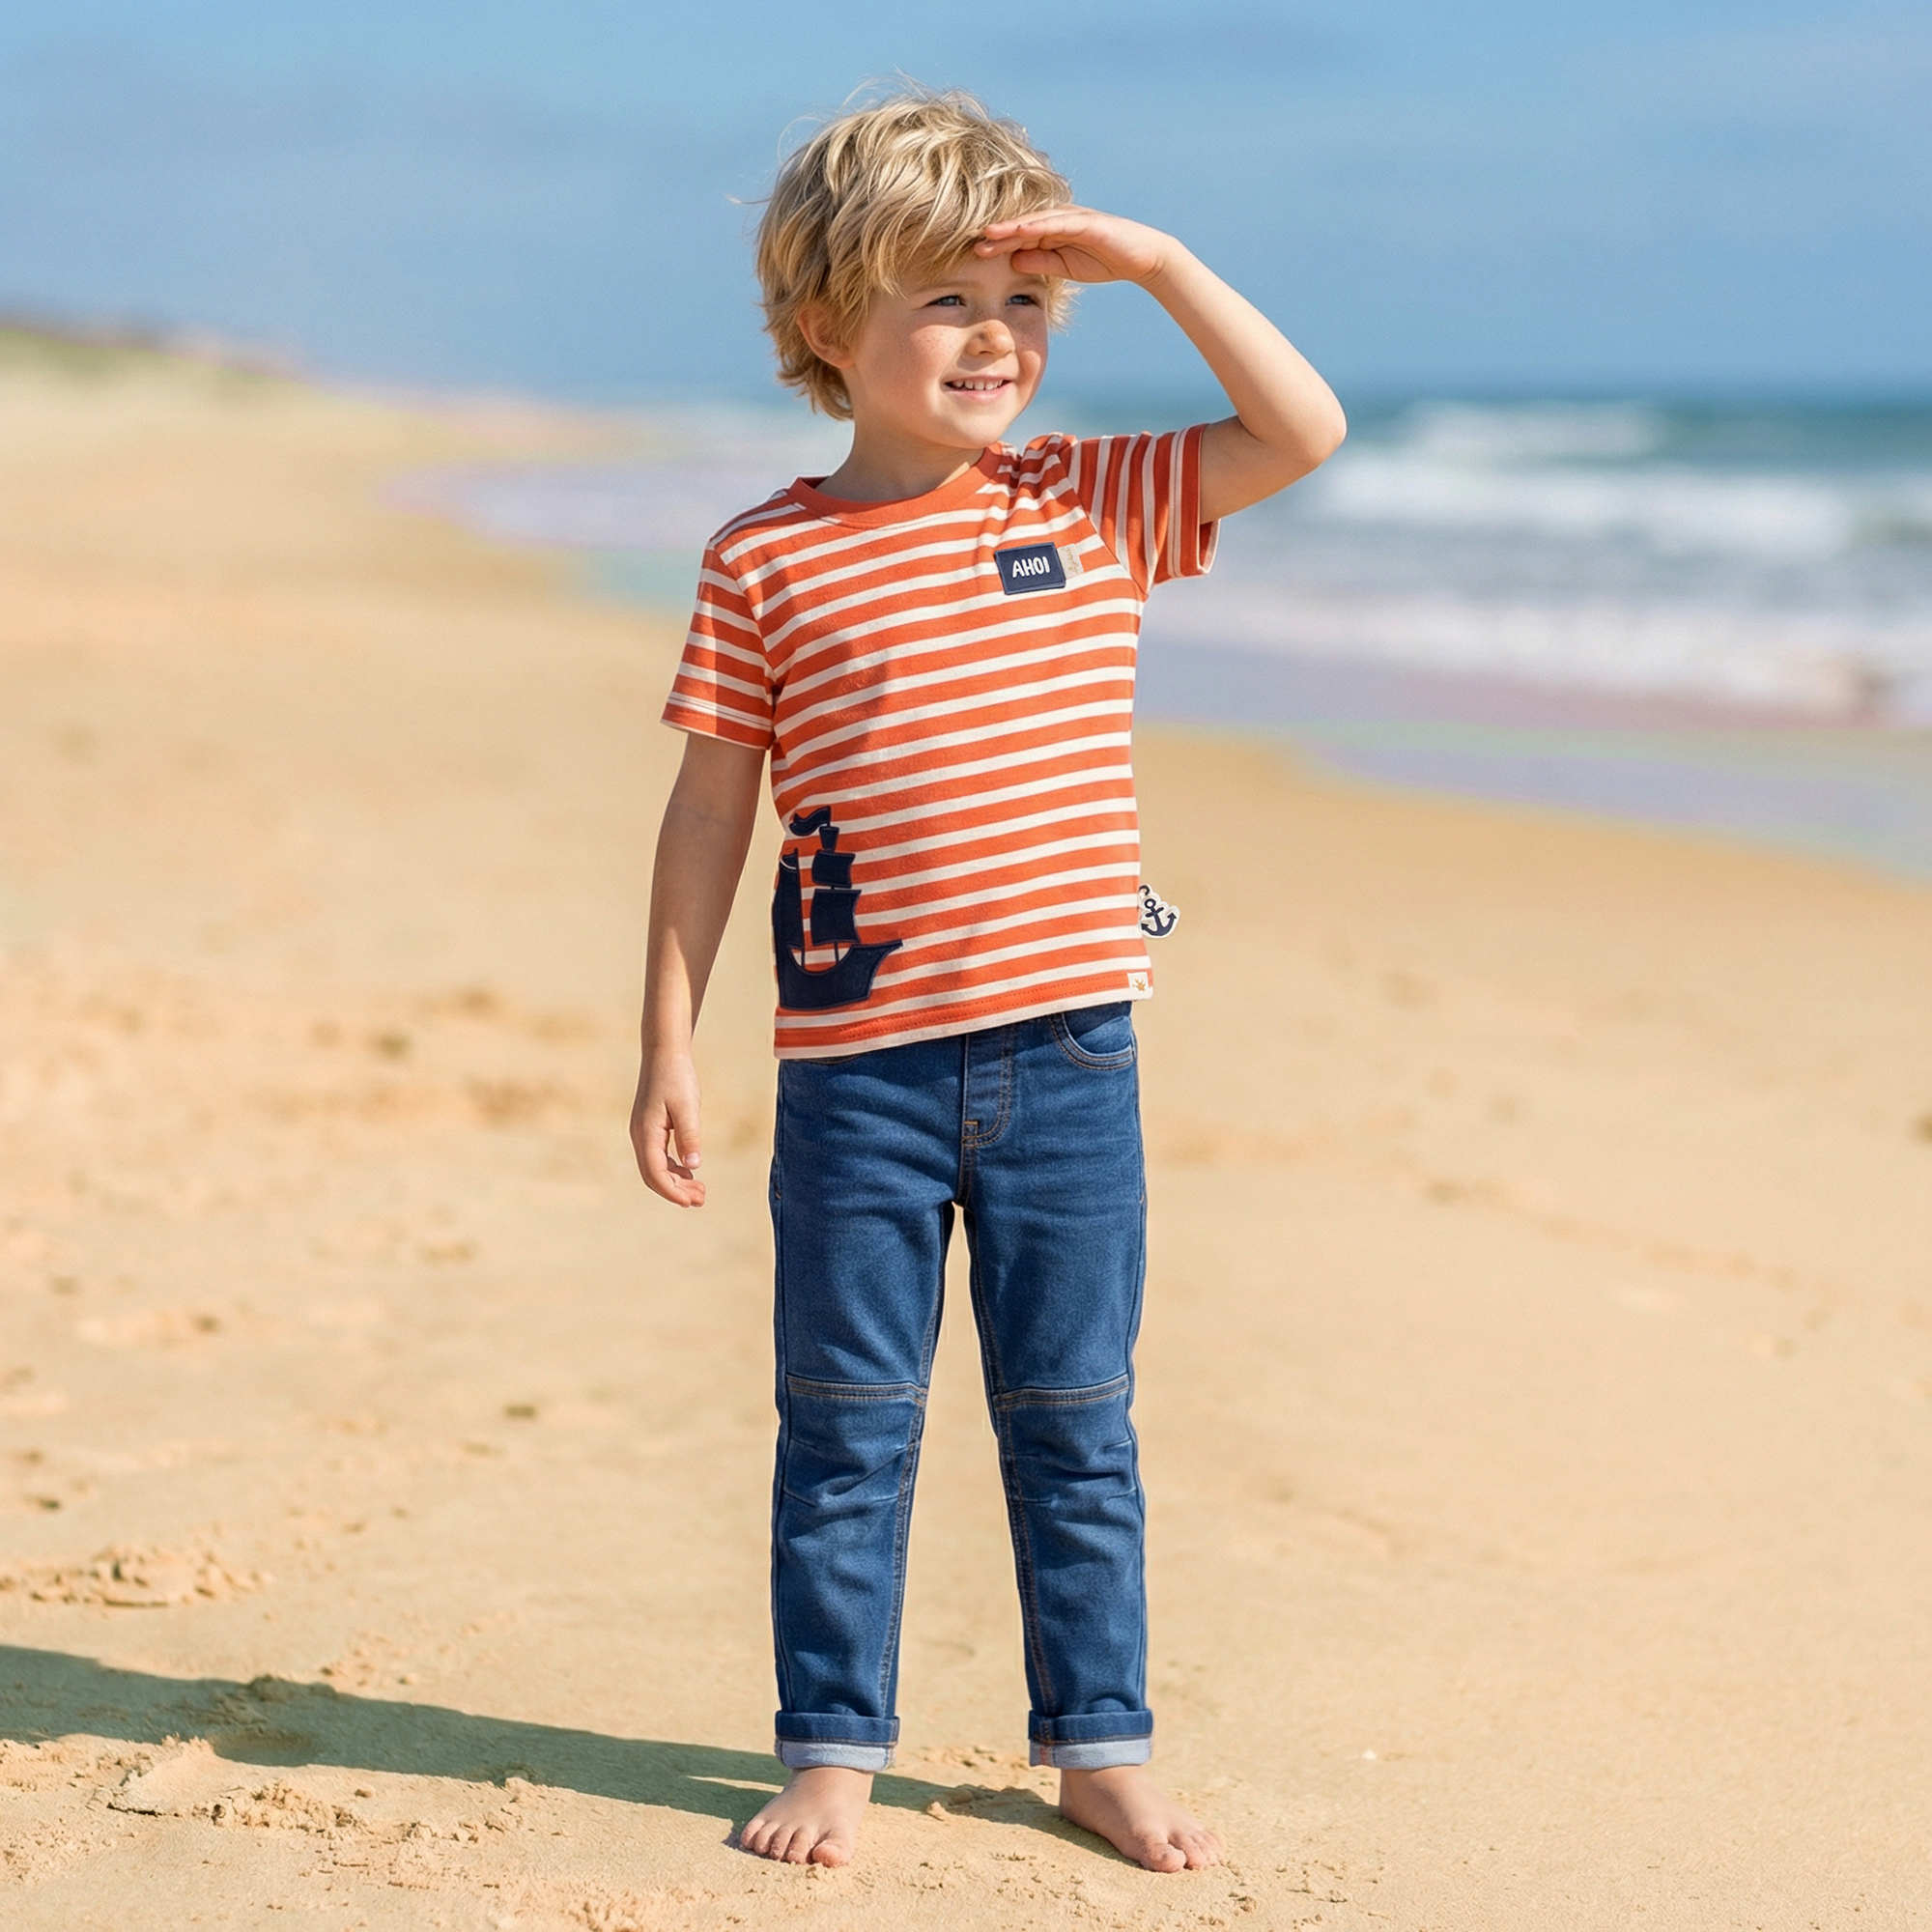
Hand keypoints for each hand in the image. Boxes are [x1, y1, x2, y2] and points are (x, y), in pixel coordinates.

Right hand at [631, 1044, 705, 1207]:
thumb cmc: (677, 1077)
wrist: (664, 1052)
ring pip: (655, 1167)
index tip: (691, 1202)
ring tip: (700, 1191)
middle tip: (701, 1200)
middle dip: (675, 1190)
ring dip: (676, 1181)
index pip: (655, 1173)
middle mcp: (640, 1135)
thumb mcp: (687, 1106)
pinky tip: (690, 1171)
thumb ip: (690, 1136)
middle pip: (653, 1175)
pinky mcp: (650, 1127)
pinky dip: (673, 1168)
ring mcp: (643, 1132)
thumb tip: (694, 1165)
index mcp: (646, 1133)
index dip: (672, 1191)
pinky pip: (658, 1156)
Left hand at [975, 207, 1175, 287]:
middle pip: (1021, 226)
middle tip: (969, 242)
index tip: (973, 253)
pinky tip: (1020, 231)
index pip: (1019, 237)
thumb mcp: (1064, 268)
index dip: (997, 243)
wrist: (1141, 258)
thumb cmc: (1104, 261)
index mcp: (1052, 231)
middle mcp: (1058, 219)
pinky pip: (1057, 222)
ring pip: (1034, 221)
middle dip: (996, 234)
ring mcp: (1071, 217)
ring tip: (987, 234)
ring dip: (1010, 227)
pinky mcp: (1085, 221)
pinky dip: (1037, 226)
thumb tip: (1013, 262)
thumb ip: (1040, 263)